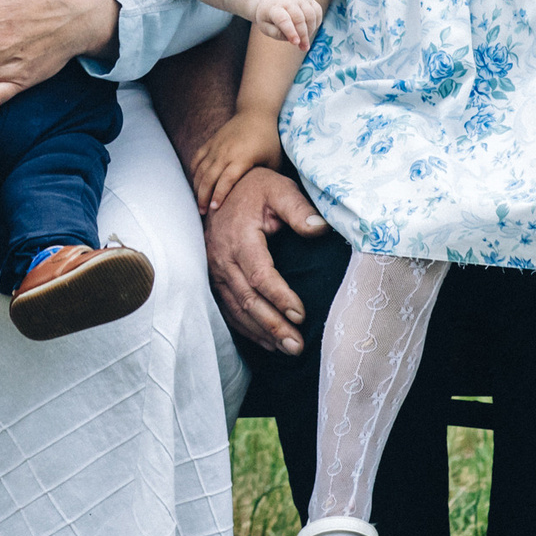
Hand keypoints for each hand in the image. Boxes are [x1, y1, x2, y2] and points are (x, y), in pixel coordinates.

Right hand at [190, 110, 282, 212]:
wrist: (255, 113)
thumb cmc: (268, 139)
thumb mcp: (274, 160)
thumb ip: (267, 178)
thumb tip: (265, 197)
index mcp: (242, 158)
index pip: (226, 180)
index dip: (219, 195)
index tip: (214, 208)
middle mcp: (225, 152)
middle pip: (209, 177)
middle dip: (203, 196)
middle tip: (202, 212)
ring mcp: (216, 147)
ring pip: (200, 170)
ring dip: (197, 187)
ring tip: (198, 202)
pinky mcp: (210, 142)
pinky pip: (197, 158)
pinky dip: (193, 172)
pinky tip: (195, 183)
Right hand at [206, 164, 325, 354]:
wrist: (223, 185)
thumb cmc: (257, 188)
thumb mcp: (280, 189)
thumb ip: (299, 209)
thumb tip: (320, 228)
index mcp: (240, 237)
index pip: (259, 274)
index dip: (279, 296)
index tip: (301, 314)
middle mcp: (222, 257)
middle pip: (248, 298)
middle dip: (273, 325)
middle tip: (297, 346)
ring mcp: (215, 270)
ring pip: (237, 309)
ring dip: (262, 332)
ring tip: (288, 349)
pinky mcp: (214, 277)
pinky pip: (228, 309)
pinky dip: (247, 329)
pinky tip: (267, 342)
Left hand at [251, 0, 321, 52]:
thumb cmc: (268, 16)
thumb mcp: (265, 26)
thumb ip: (276, 33)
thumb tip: (292, 39)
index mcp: (273, 7)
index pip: (283, 20)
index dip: (291, 32)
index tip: (296, 43)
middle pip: (299, 18)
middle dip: (303, 35)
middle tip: (304, 47)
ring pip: (311, 15)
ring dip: (310, 30)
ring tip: (304, 39)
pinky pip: (317, 11)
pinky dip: (316, 23)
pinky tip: (309, 29)